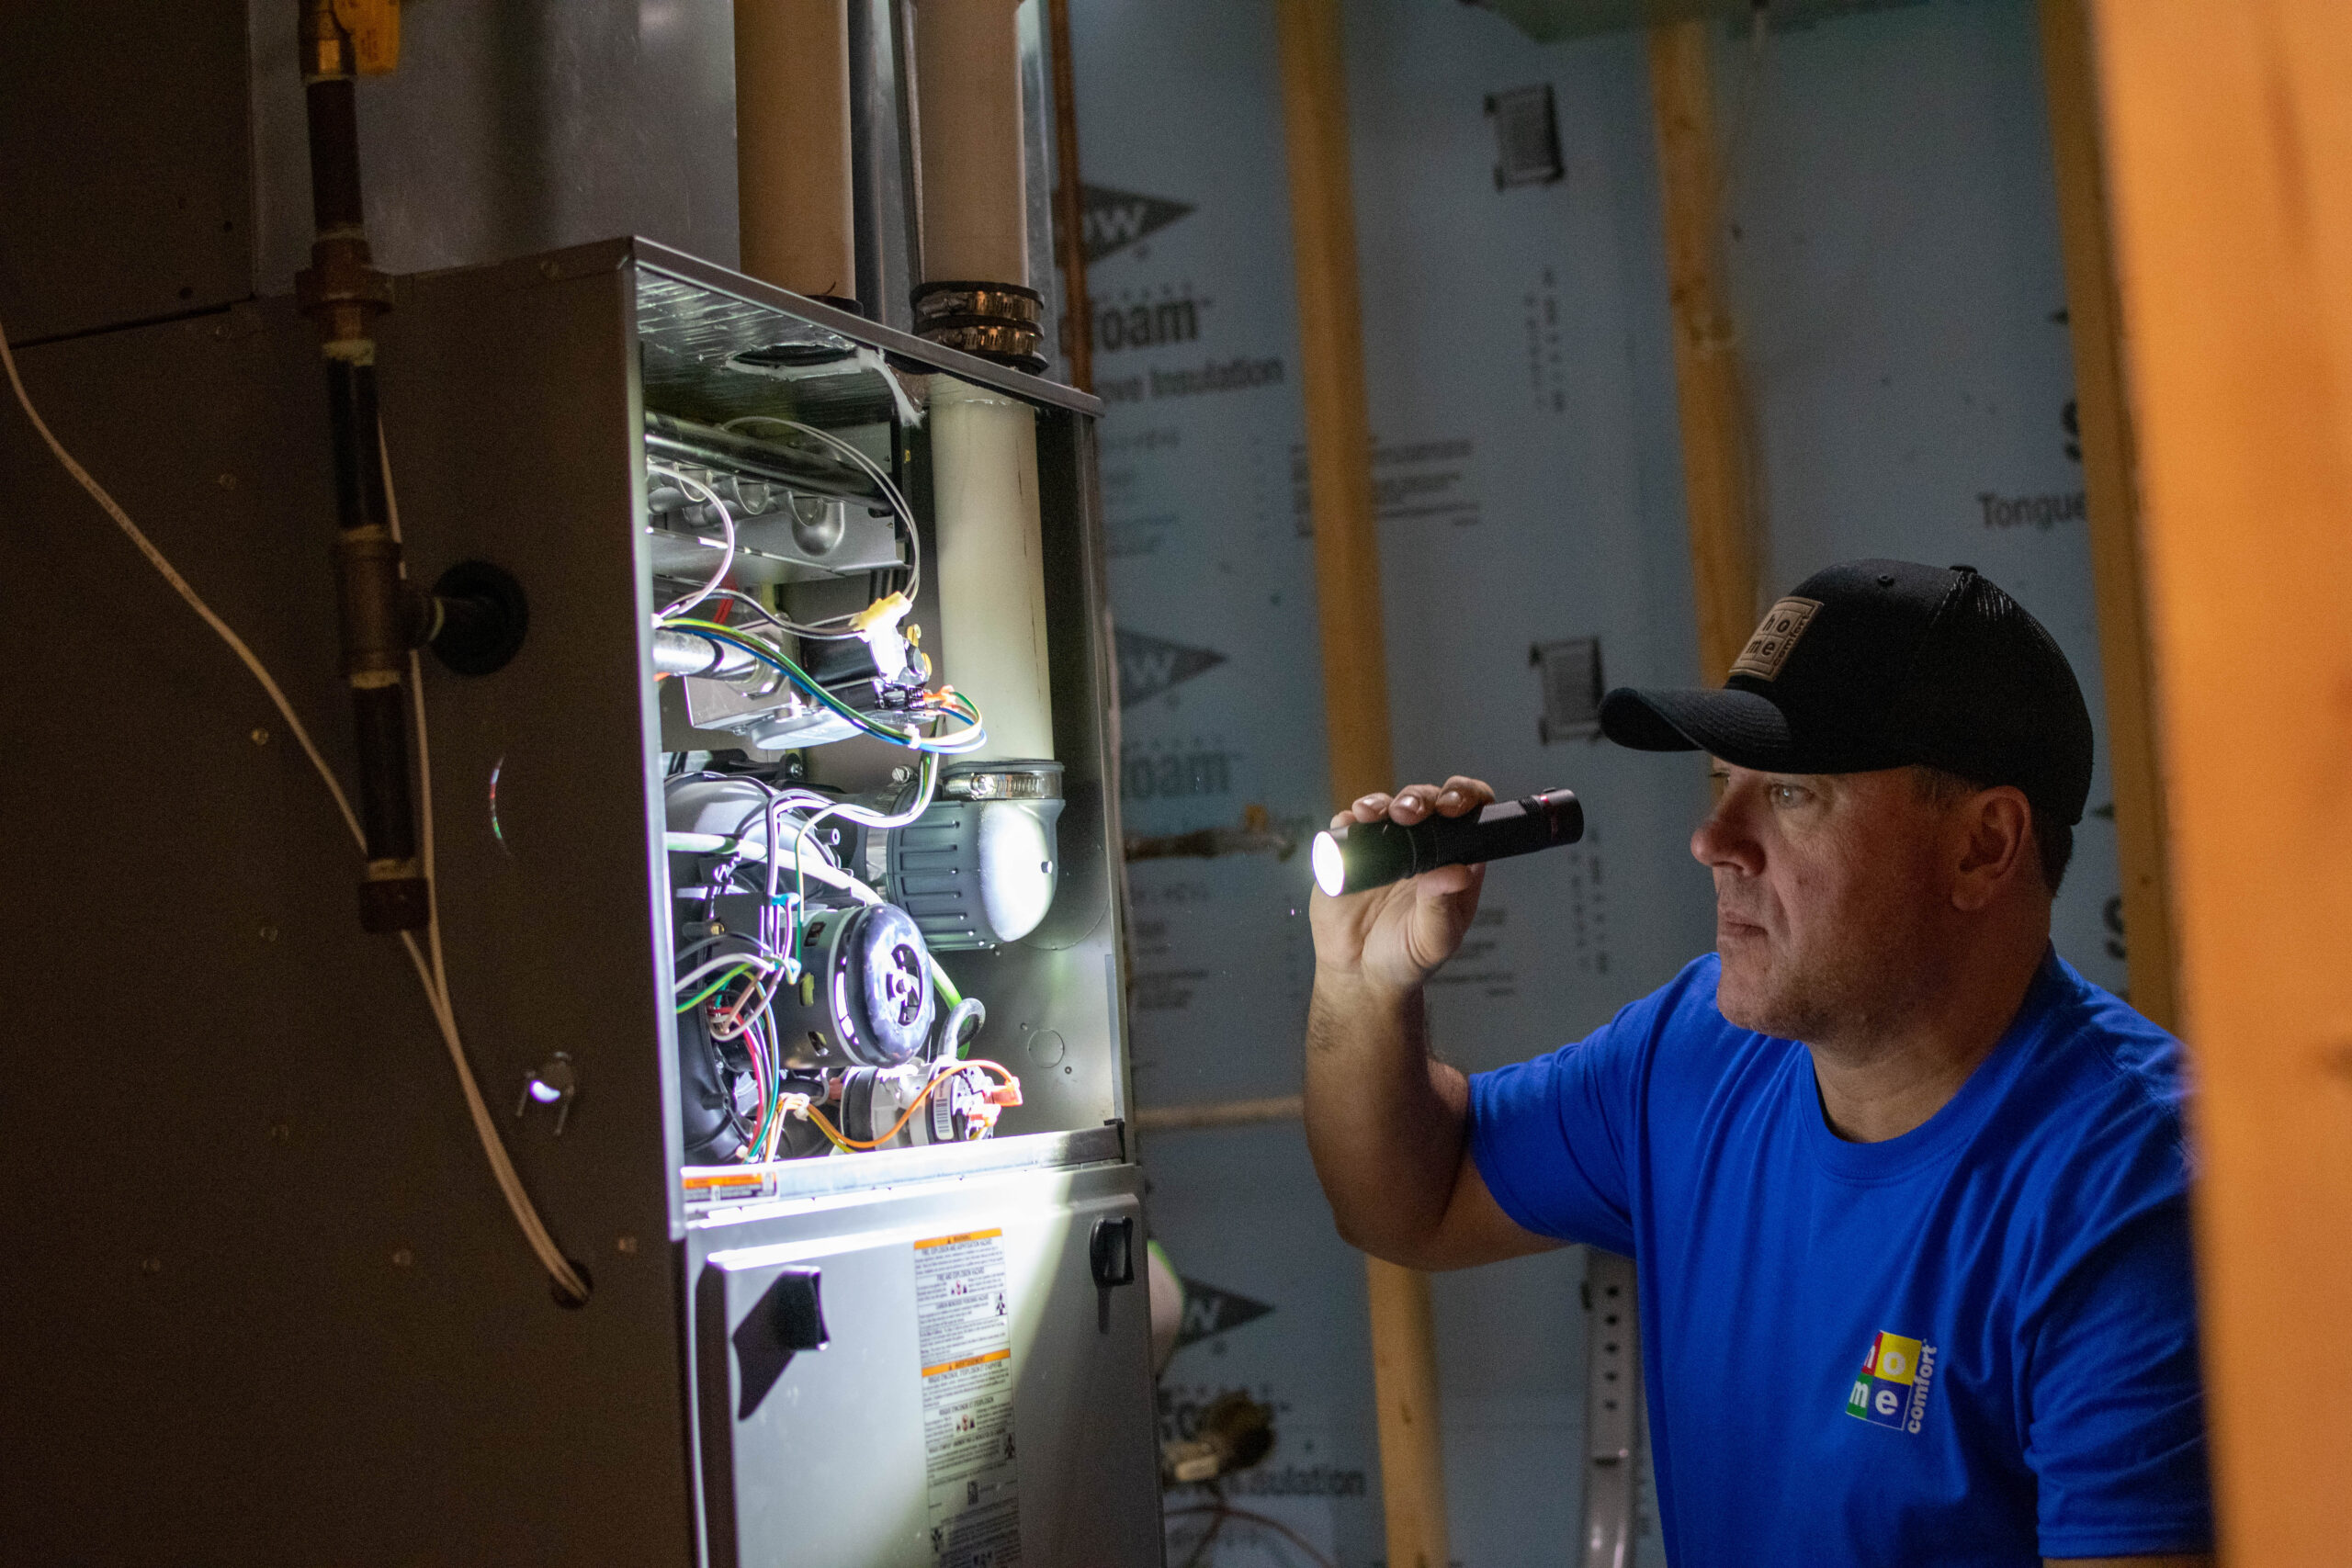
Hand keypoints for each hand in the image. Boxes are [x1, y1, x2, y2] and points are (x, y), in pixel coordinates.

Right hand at [1308, 777, 1494, 996]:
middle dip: (1419, 798)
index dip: (1465, 798)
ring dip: (1382, 802)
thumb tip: (1457, 871)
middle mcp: (1423, 846)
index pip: (1470, 814)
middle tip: (1408, 813)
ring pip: (1388, 805)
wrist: (1360, 975)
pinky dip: (1349, 819)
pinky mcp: (1351, 852)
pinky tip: (1350, 825)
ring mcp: (1386, 846)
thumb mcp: (1433, 938)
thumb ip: (1442, 906)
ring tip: (1374, 814)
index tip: (1452, 807)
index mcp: (1455, 861)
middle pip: (1427, 801)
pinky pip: (1350, 825)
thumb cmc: (1406, 958)